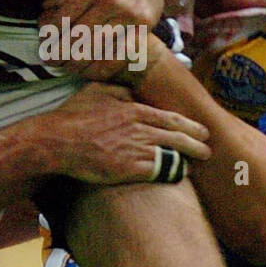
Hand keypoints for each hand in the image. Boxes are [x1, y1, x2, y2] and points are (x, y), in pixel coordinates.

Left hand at [40, 0, 179, 80]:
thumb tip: (54, 4)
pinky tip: (89, 71)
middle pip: (79, 36)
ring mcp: (130, 18)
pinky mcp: (144, 29)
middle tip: (48, 59)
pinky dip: (102, 68)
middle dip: (59, 51)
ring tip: (65, 67)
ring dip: (77, 63)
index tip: (44, 38)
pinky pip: (120, 55)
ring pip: (97, 49)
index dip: (51, 31)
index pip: (66, 16)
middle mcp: (113, 2)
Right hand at [41, 83, 209, 184]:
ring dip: (189, 158)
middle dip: (196, 141)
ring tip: (198, 163)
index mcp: (134, 110)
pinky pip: (160, 171)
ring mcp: (137, 148)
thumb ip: (118, 91)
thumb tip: (130, 93)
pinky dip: (173, 172)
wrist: (58, 141)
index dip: (187, 125)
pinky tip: (181, 175)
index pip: (169, 118)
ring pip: (172, 153)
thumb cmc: (73, 116)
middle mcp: (140, 128)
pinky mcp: (130, 168)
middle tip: (207, 146)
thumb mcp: (96, 92)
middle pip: (176, 136)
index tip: (199, 129)